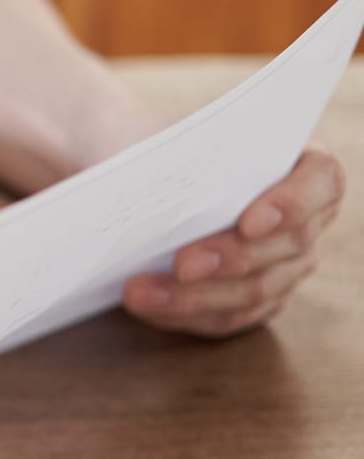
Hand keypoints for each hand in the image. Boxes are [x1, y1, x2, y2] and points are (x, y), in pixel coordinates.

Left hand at [122, 143, 344, 336]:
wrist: (150, 180)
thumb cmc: (171, 150)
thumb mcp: (176, 139)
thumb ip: (184, 152)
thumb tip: (156, 184)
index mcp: (304, 166)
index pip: (320, 182)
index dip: (291, 204)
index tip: (249, 222)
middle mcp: (306, 220)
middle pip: (286, 246)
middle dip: (231, 259)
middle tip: (182, 265)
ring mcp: (286, 266)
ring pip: (254, 291)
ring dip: (193, 297)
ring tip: (139, 293)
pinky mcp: (255, 300)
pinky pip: (226, 318)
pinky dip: (183, 314)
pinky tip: (146, 308)